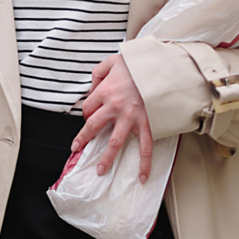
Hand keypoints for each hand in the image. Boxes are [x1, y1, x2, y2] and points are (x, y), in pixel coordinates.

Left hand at [72, 54, 153, 179]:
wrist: (160, 67)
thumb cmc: (136, 64)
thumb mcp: (111, 61)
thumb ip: (98, 73)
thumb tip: (92, 87)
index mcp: (104, 91)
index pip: (88, 107)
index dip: (86, 112)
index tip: (89, 115)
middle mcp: (114, 107)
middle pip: (93, 126)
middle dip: (83, 138)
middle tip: (77, 148)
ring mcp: (131, 117)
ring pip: (115, 142)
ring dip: (107, 158)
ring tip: (100, 171)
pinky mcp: (147, 124)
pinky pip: (145, 147)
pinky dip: (145, 163)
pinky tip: (142, 176)